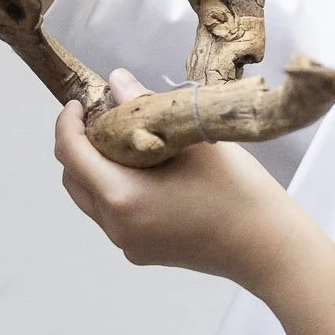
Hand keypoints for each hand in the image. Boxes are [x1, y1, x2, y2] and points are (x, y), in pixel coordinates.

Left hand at [54, 70, 305, 283]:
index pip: (70, 154)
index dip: (67, 123)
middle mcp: (116, 226)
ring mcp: (128, 244)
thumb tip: (116, 82)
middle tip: (106, 118)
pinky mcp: (142, 252)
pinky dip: (116, 190)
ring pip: (92, 199)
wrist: (267, 245)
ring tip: (129, 143)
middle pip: (74, 179)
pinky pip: (114, 216)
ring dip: (98, 169)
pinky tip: (149, 173)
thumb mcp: (192, 137)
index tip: (79, 104)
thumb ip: (145, 107)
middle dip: (81, 146)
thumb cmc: (237, 189)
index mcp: (122, 196)